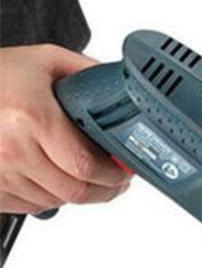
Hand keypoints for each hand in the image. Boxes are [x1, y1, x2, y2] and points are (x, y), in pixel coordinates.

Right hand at [0, 44, 129, 213]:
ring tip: (83, 174)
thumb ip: (88, 74)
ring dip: (76, 193)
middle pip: (74, 192)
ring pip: (55, 202)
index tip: (124, 172)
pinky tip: (52, 176)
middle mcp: (11, 149)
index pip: (85, 166)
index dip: (113, 175)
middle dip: (104, 190)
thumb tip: (123, 90)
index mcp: (31, 118)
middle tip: (115, 181)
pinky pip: (31, 206)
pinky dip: (49, 196)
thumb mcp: (46, 61)